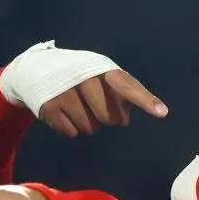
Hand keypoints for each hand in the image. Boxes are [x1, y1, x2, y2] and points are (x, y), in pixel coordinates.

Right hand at [38, 69, 166, 137]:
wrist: (36, 68)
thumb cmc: (80, 76)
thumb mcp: (101, 77)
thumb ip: (120, 96)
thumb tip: (124, 120)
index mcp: (102, 69)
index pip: (127, 86)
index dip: (145, 100)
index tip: (162, 112)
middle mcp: (84, 78)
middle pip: (108, 118)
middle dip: (105, 118)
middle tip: (93, 105)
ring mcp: (65, 92)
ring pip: (90, 128)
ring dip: (87, 123)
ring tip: (76, 106)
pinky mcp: (49, 106)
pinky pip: (71, 132)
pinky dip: (70, 127)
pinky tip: (63, 111)